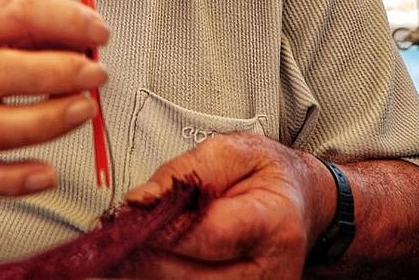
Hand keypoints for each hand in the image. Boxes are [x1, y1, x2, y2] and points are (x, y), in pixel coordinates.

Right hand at [0, 0, 109, 196]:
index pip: (10, 12)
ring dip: (41, 123)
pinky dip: (12, 180)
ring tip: (83, 111)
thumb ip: (34, 26)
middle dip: (51, 73)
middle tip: (95, 75)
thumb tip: (91, 38)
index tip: (99, 33)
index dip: (61, 20)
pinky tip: (47, 174)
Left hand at [122, 133, 334, 279]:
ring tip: (135, 238)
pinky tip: (152, 254)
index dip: (161, 228)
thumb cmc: (268, 176)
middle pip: (186, 275)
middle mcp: (269, 270)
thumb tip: (140, 200)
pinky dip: (163, 273)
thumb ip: (184, 171)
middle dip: (145, 251)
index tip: (129, 215)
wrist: (300, 203)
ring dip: (149, 266)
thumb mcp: (232, 151)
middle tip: (118, 230)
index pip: (206, 235)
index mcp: (273, 224)